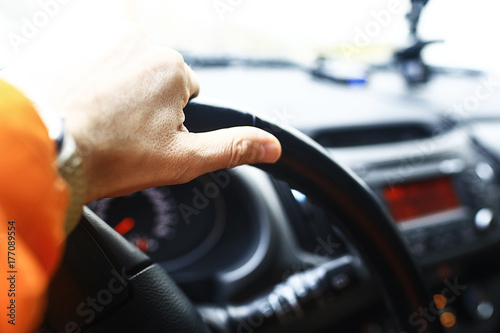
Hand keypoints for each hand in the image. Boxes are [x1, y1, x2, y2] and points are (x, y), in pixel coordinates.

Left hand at [1, 25, 280, 201]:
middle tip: (113, 128)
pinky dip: (89, 66)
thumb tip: (272, 146)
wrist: (41, 146)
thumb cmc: (107, 157)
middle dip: (140, 98)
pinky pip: (94, 46)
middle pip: (152, 75)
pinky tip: (78, 92)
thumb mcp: (181, 161)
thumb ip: (231, 148)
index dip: (162, 120)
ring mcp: (103, 31)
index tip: (137, 136)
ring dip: (114, 81)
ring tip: (92, 113)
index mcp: (174, 70)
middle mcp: (143, 41)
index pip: (180, 94)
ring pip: (124, 60)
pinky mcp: (71, 29)